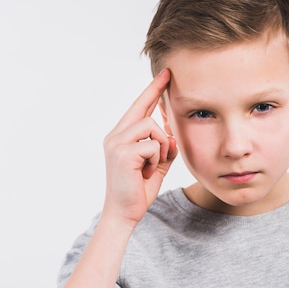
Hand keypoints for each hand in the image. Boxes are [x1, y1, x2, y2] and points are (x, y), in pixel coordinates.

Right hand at [101, 69, 178, 225]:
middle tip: (166, 90)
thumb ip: (164, 147)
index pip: (139, 108)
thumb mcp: (157, 164)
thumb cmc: (139, 190)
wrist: (124, 213)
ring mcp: (116, 143)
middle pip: (144, 110)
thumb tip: (173, 132)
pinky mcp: (122, 153)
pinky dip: (156, 159)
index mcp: (121, 137)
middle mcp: (115, 136)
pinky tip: (146, 172)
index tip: (165, 74)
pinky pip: (152, 145)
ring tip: (151, 166)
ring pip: (151, 127)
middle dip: (157, 98)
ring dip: (161, 147)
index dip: (152, 91)